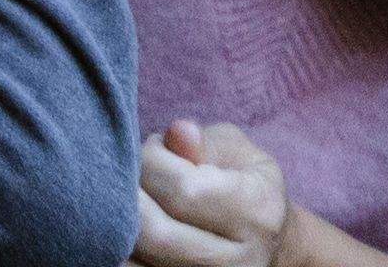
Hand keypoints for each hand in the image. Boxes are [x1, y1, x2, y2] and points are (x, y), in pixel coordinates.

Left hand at [131, 121, 295, 266]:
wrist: (268, 243)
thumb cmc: (243, 184)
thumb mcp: (235, 152)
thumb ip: (203, 142)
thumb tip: (177, 132)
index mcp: (258, 213)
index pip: (185, 190)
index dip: (152, 162)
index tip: (151, 147)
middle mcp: (242, 262)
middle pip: (157, 235)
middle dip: (130, 199)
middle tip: (130, 178)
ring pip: (139, 265)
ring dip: (120, 232)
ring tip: (129, 206)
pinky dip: (123, 257)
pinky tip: (127, 236)